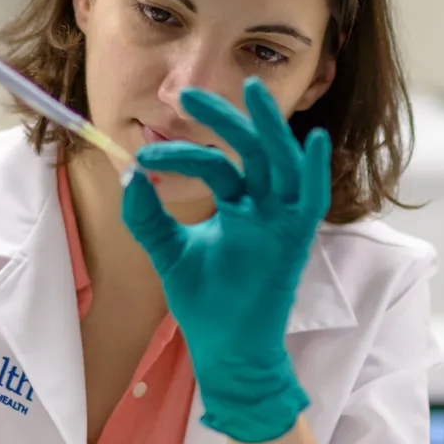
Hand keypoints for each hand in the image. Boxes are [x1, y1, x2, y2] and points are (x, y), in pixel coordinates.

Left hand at [122, 79, 331, 443]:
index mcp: (238, 205)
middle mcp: (263, 207)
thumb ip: (149, 216)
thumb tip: (129, 173)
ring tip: (254, 92)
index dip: (181, 154)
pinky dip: (314, 173)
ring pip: (281, 165)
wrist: (225, 351)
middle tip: (189, 95)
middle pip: (251, 150)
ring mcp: (281, 223)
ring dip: (270, 128)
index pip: (216, 164)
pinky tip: (313, 141)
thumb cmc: (205, 305)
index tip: (144, 156)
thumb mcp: (169, 252)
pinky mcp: (294, 244)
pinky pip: (311, 201)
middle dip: (225, 118)